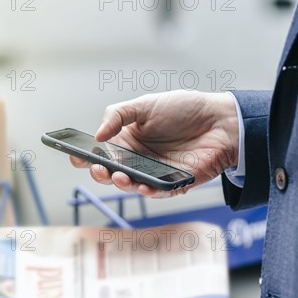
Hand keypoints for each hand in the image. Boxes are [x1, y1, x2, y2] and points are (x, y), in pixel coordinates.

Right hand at [70, 90, 238, 197]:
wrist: (220, 121)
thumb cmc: (185, 110)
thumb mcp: (146, 105)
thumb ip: (119, 115)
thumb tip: (98, 135)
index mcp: (127, 141)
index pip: (101, 154)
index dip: (86, 158)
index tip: (77, 158)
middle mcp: (138, 160)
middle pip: (112, 174)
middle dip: (102, 174)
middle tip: (100, 169)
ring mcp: (154, 173)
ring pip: (132, 186)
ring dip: (123, 184)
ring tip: (120, 177)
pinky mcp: (173, 184)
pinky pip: (158, 192)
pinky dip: (150, 192)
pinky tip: (144, 187)